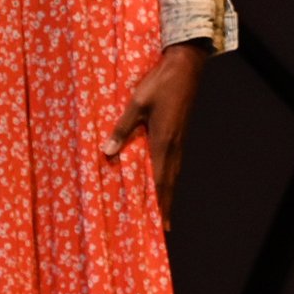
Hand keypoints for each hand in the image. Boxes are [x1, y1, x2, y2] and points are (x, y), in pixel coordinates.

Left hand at [107, 42, 209, 227]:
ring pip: (174, 173)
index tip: (159, 224)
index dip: (158, 203)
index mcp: (163, 142)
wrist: (186, 66)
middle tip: (164, 227)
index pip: (160, 180)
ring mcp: (179, 139)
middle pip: (170, 182)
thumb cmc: (160, 83)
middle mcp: (174, 145)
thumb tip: (107, 150)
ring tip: (165, 209)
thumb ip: (122, 128)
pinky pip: (175, 161)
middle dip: (166, 205)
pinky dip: (170, 176)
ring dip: (168, 192)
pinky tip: (166, 177)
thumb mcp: (136, 103)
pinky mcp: (180, 132)